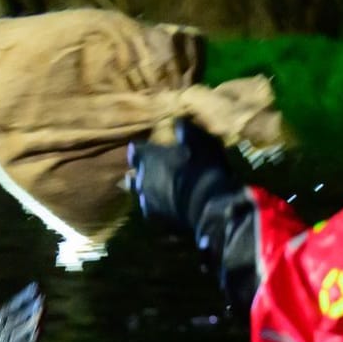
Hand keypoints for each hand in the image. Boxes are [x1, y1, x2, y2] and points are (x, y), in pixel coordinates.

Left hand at [0, 266, 42, 341]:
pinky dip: (30, 341)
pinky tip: (38, 332)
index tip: (36, 286)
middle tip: (43, 299)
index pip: (13, 305)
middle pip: (21, 318)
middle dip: (32, 309)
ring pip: (24, 331)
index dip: (24, 297)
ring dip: (34, 322)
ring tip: (43, 312)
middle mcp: (7, 330)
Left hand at [128, 119, 235, 236]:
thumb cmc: (202, 167)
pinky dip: (159, 208)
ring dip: (148, 191)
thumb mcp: (198, 140)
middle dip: (141, 173)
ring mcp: (148, 201)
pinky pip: (154, 212)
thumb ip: (185, 130)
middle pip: (135, 175)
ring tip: (157, 190)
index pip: (136, 151)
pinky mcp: (157, 220)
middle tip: (147, 171)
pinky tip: (167, 208)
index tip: (141, 148)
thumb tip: (176, 121)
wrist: (207, 205)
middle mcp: (142, 180)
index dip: (140, 150)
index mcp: (149, 158)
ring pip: (142, 195)